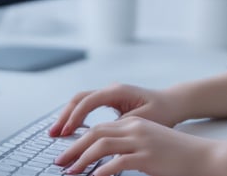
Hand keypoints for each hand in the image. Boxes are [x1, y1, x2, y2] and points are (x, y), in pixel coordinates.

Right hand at [48, 83, 183, 136]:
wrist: (173, 103)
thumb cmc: (163, 111)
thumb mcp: (142, 121)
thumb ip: (120, 126)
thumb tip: (102, 137)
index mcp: (117, 91)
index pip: (88, 102)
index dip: (75, 118)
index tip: (66, 133)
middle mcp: (110, 90)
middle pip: (79, 99)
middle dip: (64, 116)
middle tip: (53, 134)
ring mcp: (109, 94)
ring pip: (81, 102)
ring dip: (68, 116)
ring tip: (57, 133)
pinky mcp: (110, 102)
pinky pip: (87, 107)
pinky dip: (77, 117)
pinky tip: (71, 130)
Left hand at [54, 116, 217, 175]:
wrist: (204, 157)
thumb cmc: (178, 155)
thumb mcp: (151, 144)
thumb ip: (130, 147)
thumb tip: (107, 159)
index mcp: (135, 124)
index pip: (99, 128)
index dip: (79, 139)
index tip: (67, 152)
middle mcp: (136, 129)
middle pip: (96, 134)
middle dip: (74, 148)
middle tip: (60, 162)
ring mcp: (142, 142)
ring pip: (102, 146)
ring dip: (82, 160)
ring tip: (70, 172)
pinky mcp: (148, 157)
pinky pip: (118, 162)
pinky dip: (102, 171)